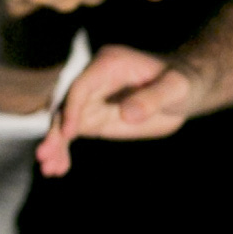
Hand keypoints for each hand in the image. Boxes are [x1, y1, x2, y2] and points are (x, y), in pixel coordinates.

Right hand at [38, 43, 197, 176]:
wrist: (187, 89)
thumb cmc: (183, 81)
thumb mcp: (176, 88)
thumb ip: (152, 99)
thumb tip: (126, 113)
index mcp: (109, 64)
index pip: (82, 86)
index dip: (73, 108)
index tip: (69, 134)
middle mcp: (94, 79)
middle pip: (66, 104)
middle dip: (56, 131)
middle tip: (45, 156)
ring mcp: (92, 98)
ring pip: (65, 121)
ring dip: (56, 144)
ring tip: (49, 169)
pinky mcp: (95, 116)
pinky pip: (73, 133)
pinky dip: (64, 149)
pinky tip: (59, 169)